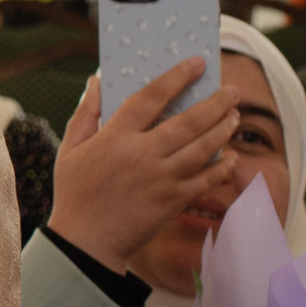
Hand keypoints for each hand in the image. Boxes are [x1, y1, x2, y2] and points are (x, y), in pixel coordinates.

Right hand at [45, 59, 240, 271]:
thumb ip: (86, 113)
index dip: (176, 77)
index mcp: (114, 138)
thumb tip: (97, 80)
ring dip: (224, 129)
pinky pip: (207, 178)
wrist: (87, 242)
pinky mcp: (174, 200)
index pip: (151, 97)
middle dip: (215, 103)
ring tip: (235, 116)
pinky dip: (222, 165)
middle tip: (232, 91)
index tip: (196, 63)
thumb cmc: (75, 193)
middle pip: (188, 121)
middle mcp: (142, 155)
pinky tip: (231, 155)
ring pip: (203, 147)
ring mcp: (162, 179)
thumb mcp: (70, 149)